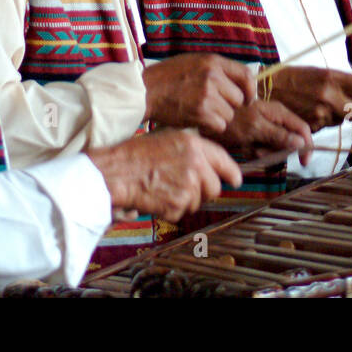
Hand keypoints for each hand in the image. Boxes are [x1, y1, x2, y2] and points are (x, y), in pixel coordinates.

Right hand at [86, 128, 241, 222]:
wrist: (116, 172)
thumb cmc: (135, 154)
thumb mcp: (168, 139)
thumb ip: (192, 150)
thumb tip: (209, 164)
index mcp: (194, 145)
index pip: (223, 160)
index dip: (232, 172)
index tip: (236, 180)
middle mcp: (196, 165)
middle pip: (214, 188)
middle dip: (204, 192)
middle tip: (185, 188)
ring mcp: (188, 186)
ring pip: (198, 202)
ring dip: (185, 201)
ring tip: (164, 189)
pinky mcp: (177, 205)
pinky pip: (181, 213)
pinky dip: (170, 210)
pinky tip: (156, 198)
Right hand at [142, 53, 254, 133]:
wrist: (146, 91)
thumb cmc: (169, 77)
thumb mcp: (195, 62)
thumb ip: (217, 70)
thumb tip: (241, 84)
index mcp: (213, 61)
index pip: (246, 75)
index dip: (250, 90)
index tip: (248, 98)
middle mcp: (213, 76)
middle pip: (239, 98)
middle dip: (229, 106)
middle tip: (213, 106)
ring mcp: (207, 95)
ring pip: (229, 114)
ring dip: (218, 117)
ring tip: (201, 111)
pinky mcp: (201, 113)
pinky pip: (219, 125)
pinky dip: (210, 126)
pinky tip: (197, 119)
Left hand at [211, 99, 313, 164]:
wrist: (208, 121)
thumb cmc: (232, 120)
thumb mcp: (256, 128)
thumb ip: (279, 135)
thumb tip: (301, 143)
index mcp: (279, 113)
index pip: (302, 129)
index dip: (306, 145)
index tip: (303, 162)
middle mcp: (275, 120)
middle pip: (290, 142)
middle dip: (277, 151)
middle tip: (260, 151)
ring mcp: (266, 129)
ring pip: (276, 149)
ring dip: (264, 153)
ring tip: (249, 148)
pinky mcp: (257, 137)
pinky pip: (264, 151)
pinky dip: (256, 153)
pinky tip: (245, 149)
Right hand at [269, 67, 351, 129]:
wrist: (263, 90)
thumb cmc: (290, 78)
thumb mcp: (316, 73)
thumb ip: (340, 82)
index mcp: (331, 77)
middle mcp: (328, 96)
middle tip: (344, 102)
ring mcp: (320, 113)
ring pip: (342, 120)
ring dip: (338, 116)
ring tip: (319, 105)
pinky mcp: (311, 126)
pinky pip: (327, 128)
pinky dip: (324, 123)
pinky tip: (310, 112)